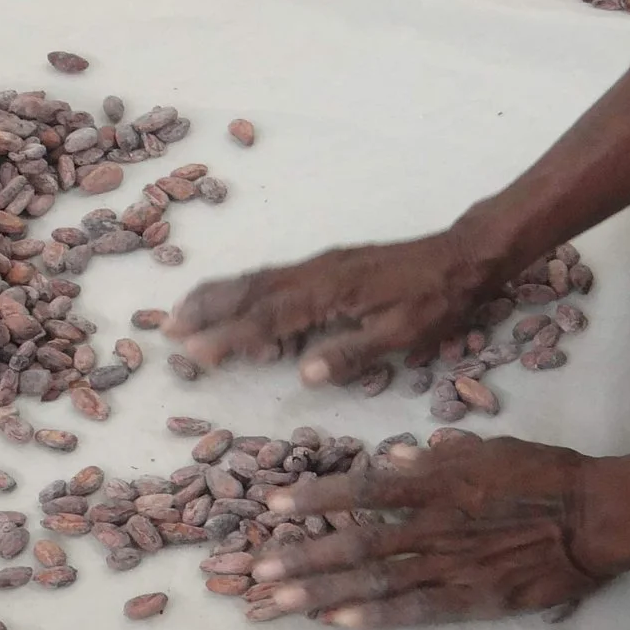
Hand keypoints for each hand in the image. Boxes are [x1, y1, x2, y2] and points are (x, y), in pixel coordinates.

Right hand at [167, 228, 502, 384]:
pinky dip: (244, 289)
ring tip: (182, 309)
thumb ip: (352, 352)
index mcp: (332, 291)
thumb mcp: (402, 334)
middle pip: (251, 290)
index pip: (270, 318)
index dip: (230, 337)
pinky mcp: (328, 266)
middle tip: (166, 326)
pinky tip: (234, 300)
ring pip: (258, 279)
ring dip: (218, 295)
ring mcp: (321, 265)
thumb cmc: (437, 300)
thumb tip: (304, 374)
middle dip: (207, 309)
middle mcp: (318, 272)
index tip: (195, 352)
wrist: (463, 255)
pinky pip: (275, 276)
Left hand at [252, 433, 608, 627]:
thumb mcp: (492, 448)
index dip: (317, 498)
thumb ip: (443, 455)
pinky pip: (416, 610)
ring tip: (278, 603)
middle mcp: (437, 524)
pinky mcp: (475, 599)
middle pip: (357, 543)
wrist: (598, 517)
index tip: (273, 505)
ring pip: (376, 581)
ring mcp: (453, 565)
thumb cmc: (547, 474)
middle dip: (303, 557)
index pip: (365, 490)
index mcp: (439, 482)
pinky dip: (375, 617)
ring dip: (323, 593)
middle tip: (256, 572)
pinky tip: (337, 624)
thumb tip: (398, 459)